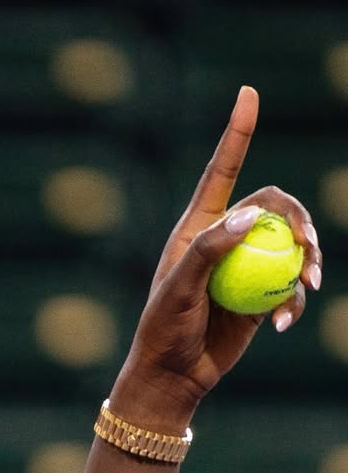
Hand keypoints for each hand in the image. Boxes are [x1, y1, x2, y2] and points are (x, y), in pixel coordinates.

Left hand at [116, 85, 321, 425]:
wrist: (172, 378)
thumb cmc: (163, 331)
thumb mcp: (177, 291)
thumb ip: (210, 249)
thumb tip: (252, 213)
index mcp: (198, 228)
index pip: (221, 172)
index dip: (237, 133)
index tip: (249, 95)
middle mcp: (226, 240)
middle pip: (275, 206)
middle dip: (299, 218)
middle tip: (309, 245)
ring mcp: (245, 268)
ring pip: (291, 245)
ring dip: (309, 260)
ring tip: (310, 283)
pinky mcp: (260, 298)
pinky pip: (290, 288)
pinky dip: (294, 303)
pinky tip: (281, 326)